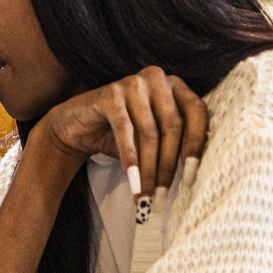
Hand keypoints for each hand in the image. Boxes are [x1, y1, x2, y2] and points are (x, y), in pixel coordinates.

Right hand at [35, 66, 207, 197]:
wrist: (77, 128)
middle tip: (163, 194)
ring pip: (149, 131)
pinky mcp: (110, 93)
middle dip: (167, 165)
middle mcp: (157, 79)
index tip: (192, 174)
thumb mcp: (153, 138)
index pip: (196, 111)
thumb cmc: (120, 134)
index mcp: (175, 86)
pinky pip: (125, 129)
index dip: (196, 143)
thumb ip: (173, 145)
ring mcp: (133, 83)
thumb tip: (193, 175)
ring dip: (147, 167)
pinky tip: (131, 177)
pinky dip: (129, 156)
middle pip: (172, 125)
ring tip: (145, 193)